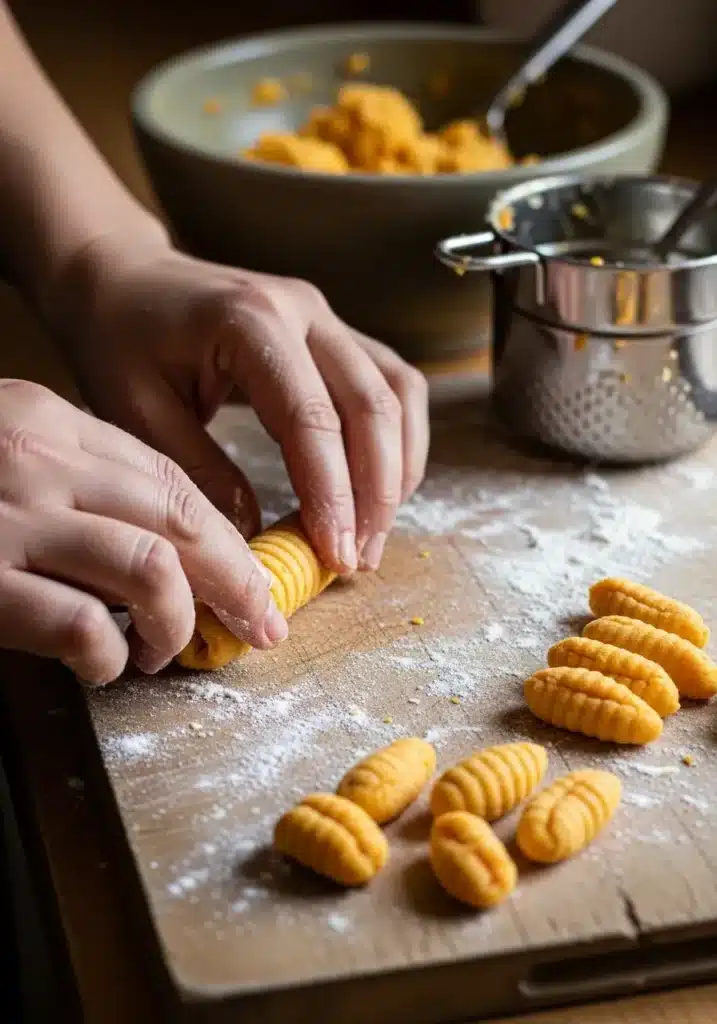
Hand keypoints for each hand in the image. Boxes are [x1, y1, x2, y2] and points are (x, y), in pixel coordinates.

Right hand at [0, 380, 287, 684]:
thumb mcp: (7, 453)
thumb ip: (77, 478)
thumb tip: (161, 541)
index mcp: (50, 421)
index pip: (168, 478)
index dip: (225, 536)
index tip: (253, 577)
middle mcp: (39, 460)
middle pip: (179, 518)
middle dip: (238, 581)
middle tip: (261, 624)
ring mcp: (12, 519)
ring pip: (150, 567)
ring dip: (176, 622)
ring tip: (166, 651)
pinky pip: (81, 625)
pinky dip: (108, 656)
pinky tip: (103, 665)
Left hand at [54, 238, 429, 573]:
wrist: (123, 277)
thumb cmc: (119, 338)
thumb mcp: (136, 411)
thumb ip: (198, 472)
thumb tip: (254, 537)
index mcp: (249, 321)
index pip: (310, 419)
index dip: (331, 494)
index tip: (336, 554)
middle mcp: (303, 310)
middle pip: (371, 405)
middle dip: (374, 492)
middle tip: (361, 557)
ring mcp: (327, 317)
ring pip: (398, 392)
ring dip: (397, 467)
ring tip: (376, 532)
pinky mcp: (336, 333)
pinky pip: (393, 383)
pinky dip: (399, 438)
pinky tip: (382, 486)